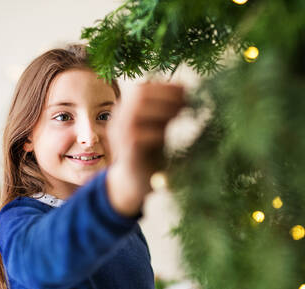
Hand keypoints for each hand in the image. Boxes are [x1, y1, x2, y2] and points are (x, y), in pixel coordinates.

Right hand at [106, 83, 185, 216]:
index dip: (165, 87)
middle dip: (166, 95)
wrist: (134, 185)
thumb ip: (165, 111)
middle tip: (186, 101)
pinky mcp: (126, 153)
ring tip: (180, 113)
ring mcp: (119, 137)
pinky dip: (156, 131)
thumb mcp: (158, 127)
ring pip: (135, 112)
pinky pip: (137, 136)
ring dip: (162, 109)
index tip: (186, 89)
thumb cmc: (149, 154)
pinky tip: (168, 133)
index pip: (142, 89)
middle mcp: (118, 121)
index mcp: (125, 112)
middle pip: (139, 95)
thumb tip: (185, 92)